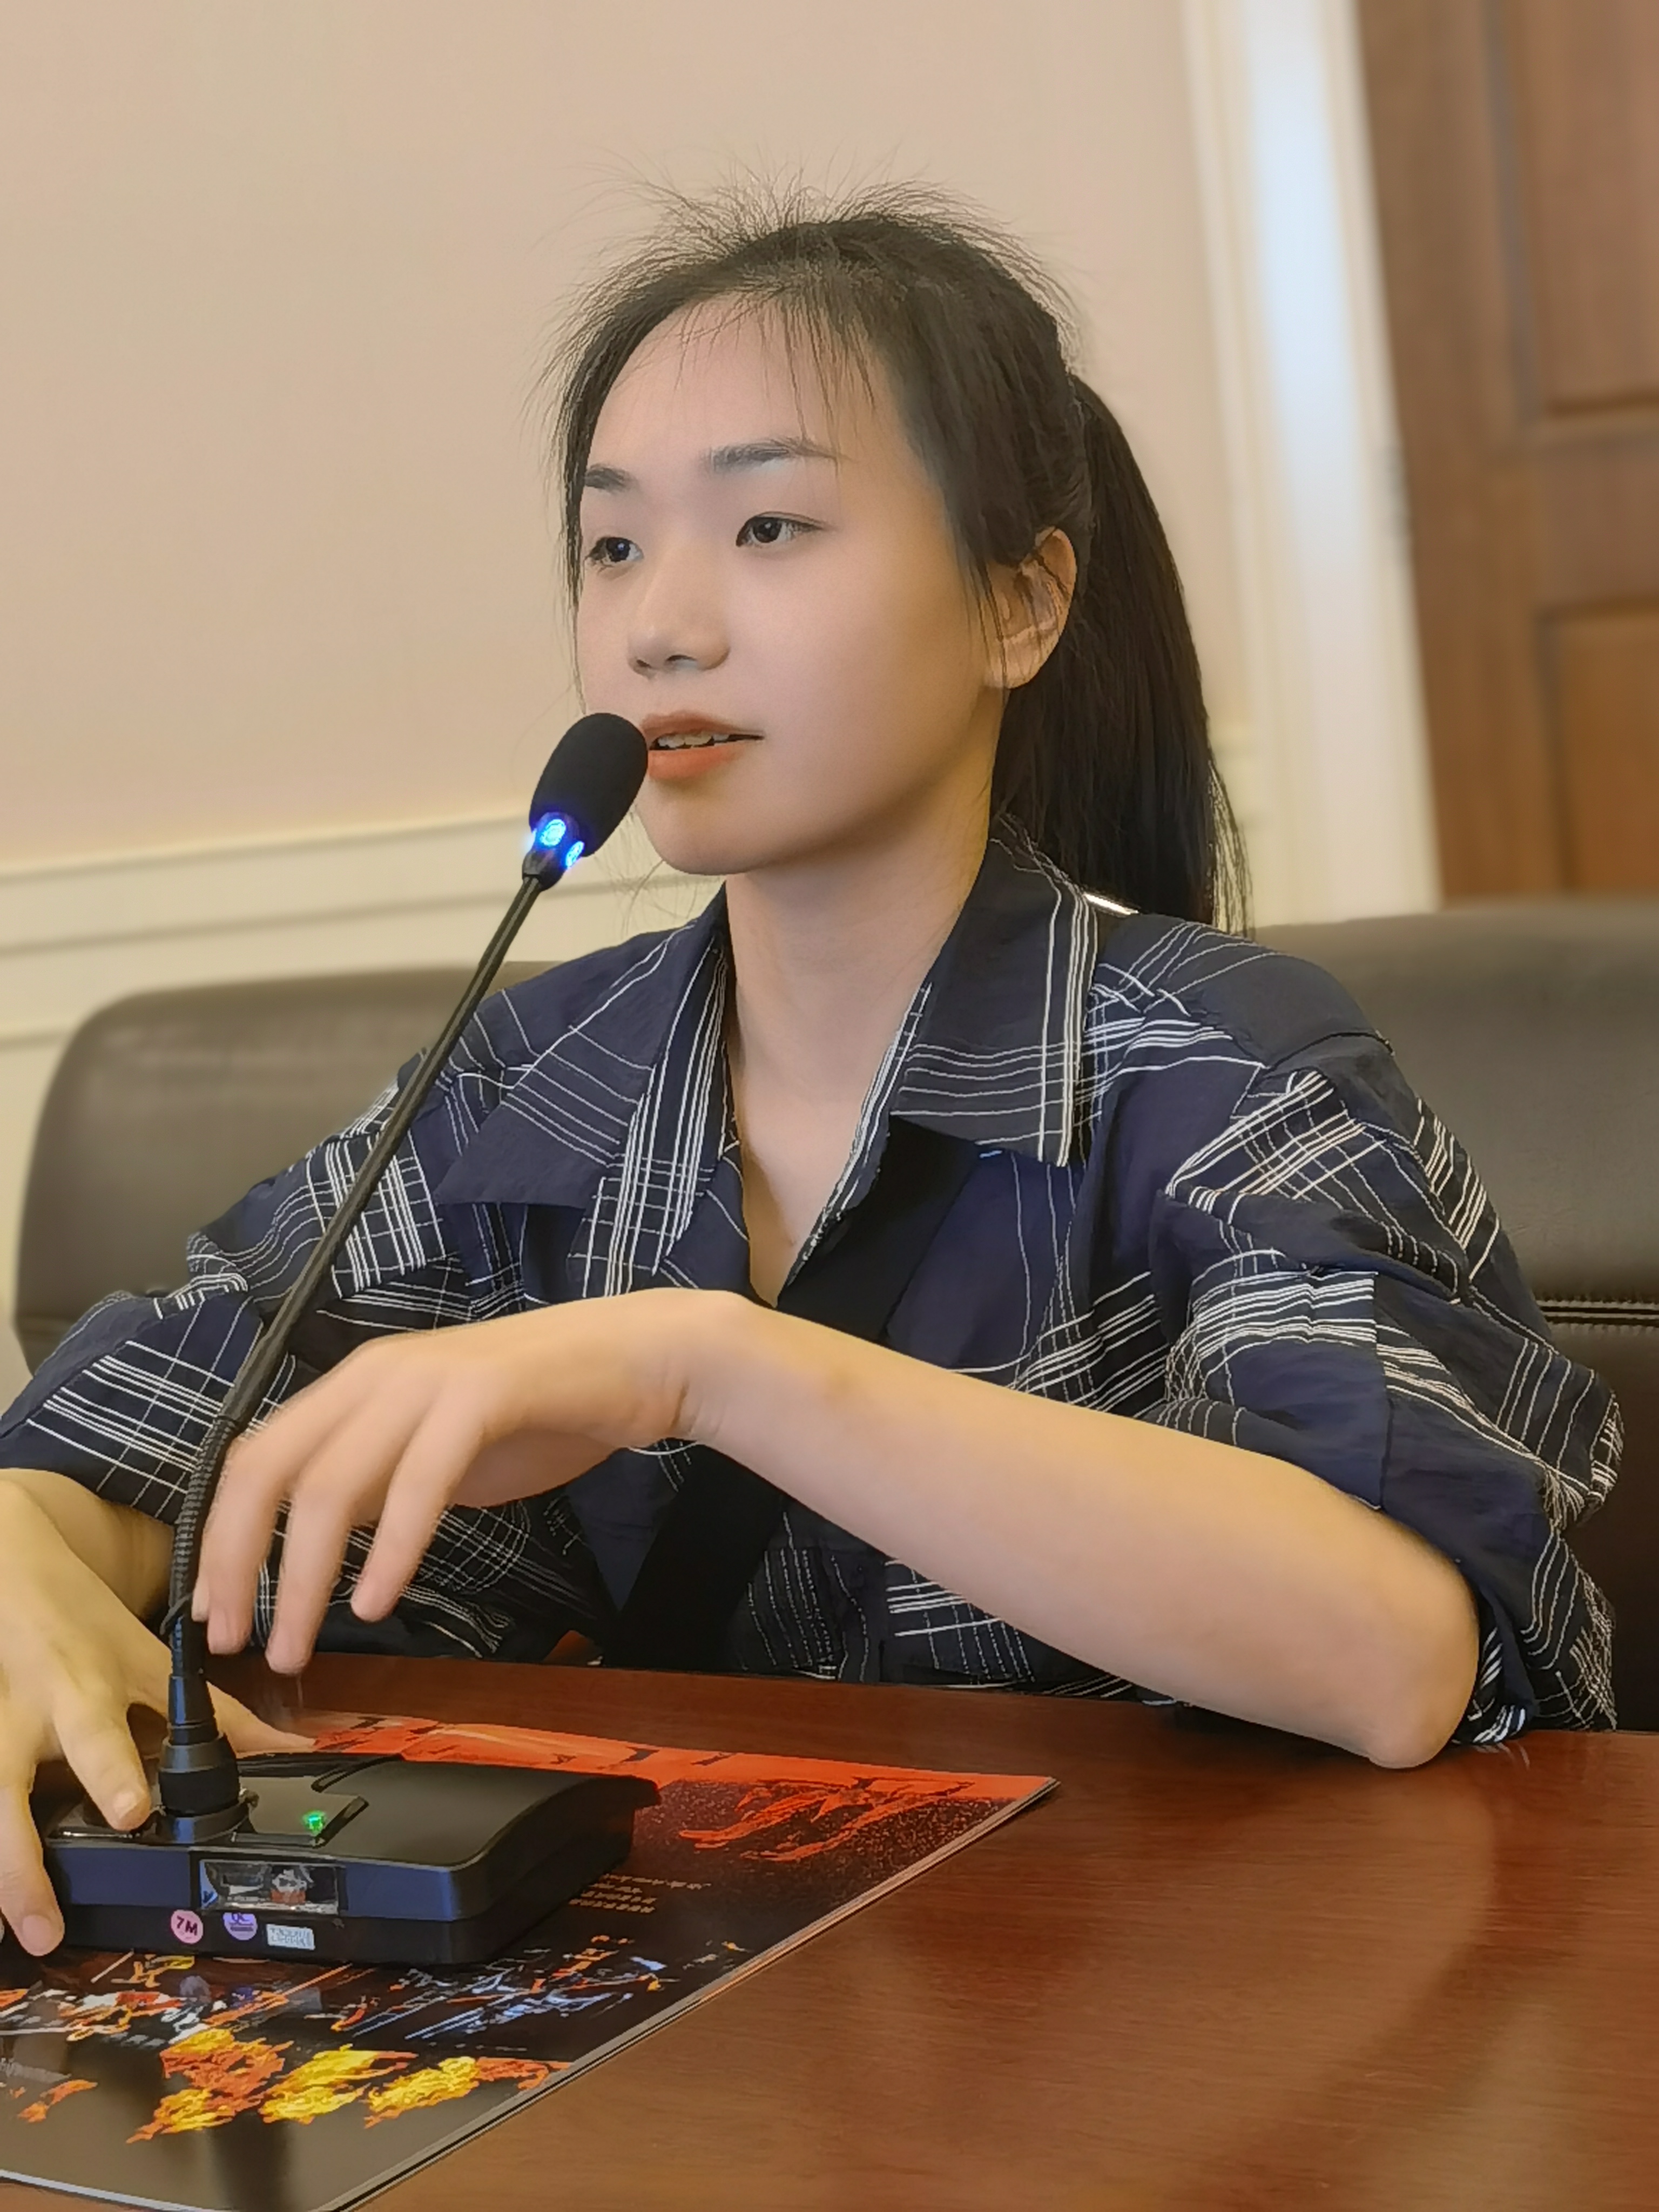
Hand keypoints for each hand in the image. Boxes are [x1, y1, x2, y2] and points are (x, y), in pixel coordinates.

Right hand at [0, 1486, 305, 1956]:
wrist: (10, 1571)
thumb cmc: (86, 1626)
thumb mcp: (153, 1661)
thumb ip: (221, 1714)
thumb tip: (292, 1748)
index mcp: (85, 1693)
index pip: (101, 1736)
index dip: (113, 1775)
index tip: (130, 1812)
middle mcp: (29, 1718)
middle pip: (14, 1776)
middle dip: (27, 1845)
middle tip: (47, 1909)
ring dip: (1, 1870)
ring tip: (19, 1931)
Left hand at [196, 1289, 733, 1674]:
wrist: (640, 1360)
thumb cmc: (542, 1409)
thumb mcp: (435, 1448)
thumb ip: (377, 1482)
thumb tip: (317, 1543)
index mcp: (359, 1384)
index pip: (257, 1459)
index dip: (222, 1538)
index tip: (215, 1612)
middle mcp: (378, 1374)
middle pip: (273, 1470)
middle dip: (240, 1561)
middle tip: (236, 1639)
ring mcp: (429, 1381)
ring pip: (333, 1482)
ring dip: (306, 1575)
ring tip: (299, 1642)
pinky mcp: (483, 1395)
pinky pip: (419, 1480)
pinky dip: (392, 1548)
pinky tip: (377, 1601)